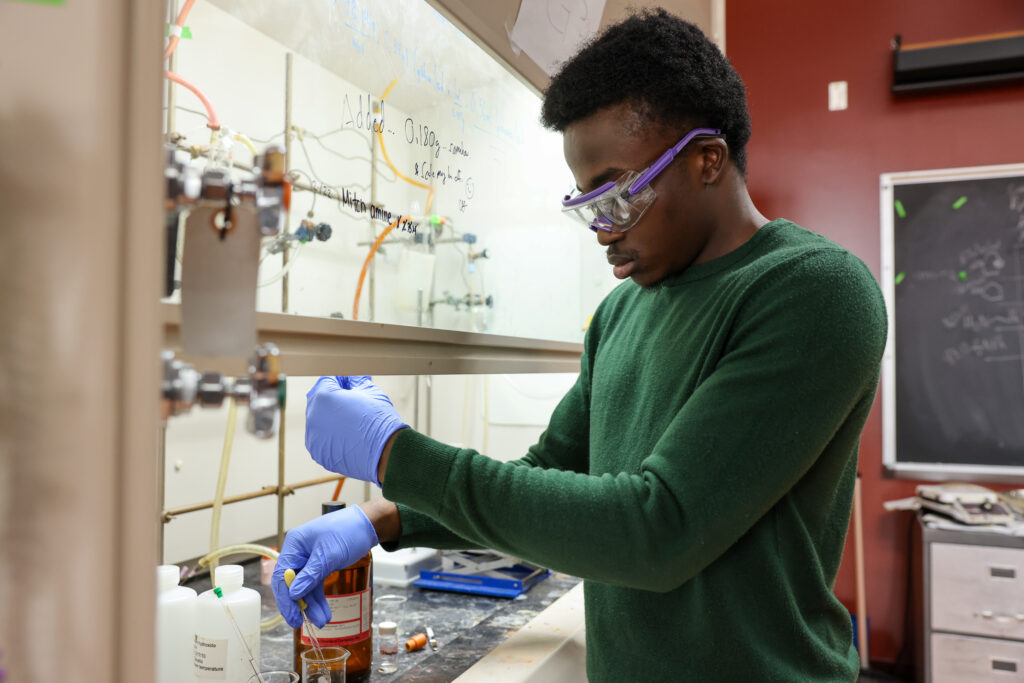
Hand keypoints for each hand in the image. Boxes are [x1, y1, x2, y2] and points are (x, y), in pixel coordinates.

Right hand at [272, 505, 378, 628]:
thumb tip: (294, 594)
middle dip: (298, 604)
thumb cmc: (348, 531)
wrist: (368, 524)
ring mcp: (308, 559)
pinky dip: (318, 598)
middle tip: (302, 623)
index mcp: (295, 544)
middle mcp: (298, 552)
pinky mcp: (320, 565)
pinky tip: (323, 612)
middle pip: (291, 583)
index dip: (285, 598)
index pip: (282, 575)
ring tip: (321, 621)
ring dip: (311, 605)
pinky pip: (315, 585)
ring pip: (305, 587)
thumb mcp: (329, 554)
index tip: (292, 616)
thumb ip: (311, 575)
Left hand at [305, 376, 407, 483]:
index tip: (350, 384)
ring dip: (330, 418)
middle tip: (351, 401)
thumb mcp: (371, 392)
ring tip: (351, 421)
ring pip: (318, 421)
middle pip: (318, 400)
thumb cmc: (380, 421)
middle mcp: (313, 416)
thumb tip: (352, 379)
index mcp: (323, 397)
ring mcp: (314, 437)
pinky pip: (320, 439)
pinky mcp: (319, 453)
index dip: (341, 380)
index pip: (327, 380)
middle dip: (332, 398)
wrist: (387, 453)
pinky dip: (331, 436)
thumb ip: (355, 381)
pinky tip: (348, 436)